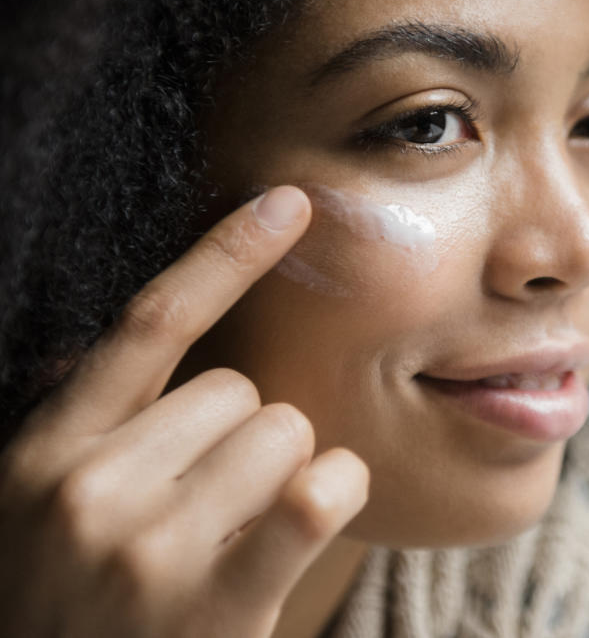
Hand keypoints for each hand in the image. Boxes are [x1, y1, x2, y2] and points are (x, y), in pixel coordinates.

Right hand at [0, 186, 368, 636]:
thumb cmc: (76, 607)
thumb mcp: (42, 510)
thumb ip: (94, 424)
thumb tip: (164, 327)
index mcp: (45, 452)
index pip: (150, 323)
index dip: (226, 253)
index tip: (290, 202)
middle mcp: (84, 489)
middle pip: (241, 391)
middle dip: (245, 441)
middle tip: (206, 516)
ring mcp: (146, 550)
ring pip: (287, 436)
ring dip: (283, 478)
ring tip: (231, 542)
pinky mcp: (211, 606)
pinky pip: (317, 491)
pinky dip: (335, 492)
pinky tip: (305, 523)